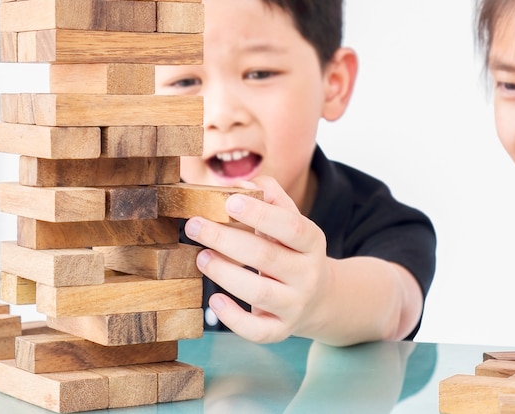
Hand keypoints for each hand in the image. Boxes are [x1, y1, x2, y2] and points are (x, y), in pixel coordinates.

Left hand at [184, 176, 333, 342]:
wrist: (321, 297)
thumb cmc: (294, 251)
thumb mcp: (293, 222)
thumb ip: (272, 199)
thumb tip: (243, 183)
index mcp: (313, 242)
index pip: (291, 227)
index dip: (261, 214)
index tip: (228, 200)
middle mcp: (308, 274)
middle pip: (267, 258)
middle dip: (226, 239)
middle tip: (194, 225)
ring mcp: (296, 305)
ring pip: (259, 293)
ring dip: (224, 273)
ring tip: (201, 256)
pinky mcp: (281, 330)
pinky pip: (257, 330)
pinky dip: (233, 318)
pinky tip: (214, 299)